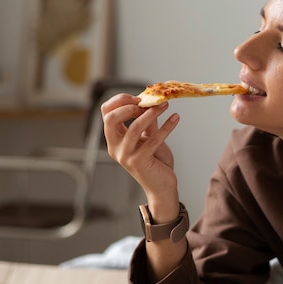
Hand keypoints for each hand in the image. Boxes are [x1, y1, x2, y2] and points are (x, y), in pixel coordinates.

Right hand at [101, 93, 179, 215]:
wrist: (162, 186)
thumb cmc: (155, 162)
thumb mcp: (149, 138)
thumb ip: (148, 122)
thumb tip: (151, 101)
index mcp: (114, 139)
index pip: (106, 113)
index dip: (120, 101)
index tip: (139, 97)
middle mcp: (115, 147)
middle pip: (111, 118)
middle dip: (129, 105)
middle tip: (149, 101)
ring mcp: (125, 155)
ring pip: (134, 127)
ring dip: (151, 113)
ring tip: (165, 105)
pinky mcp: (139, 162)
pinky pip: (153, 139)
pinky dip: (166, 127)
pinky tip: (176, 118)